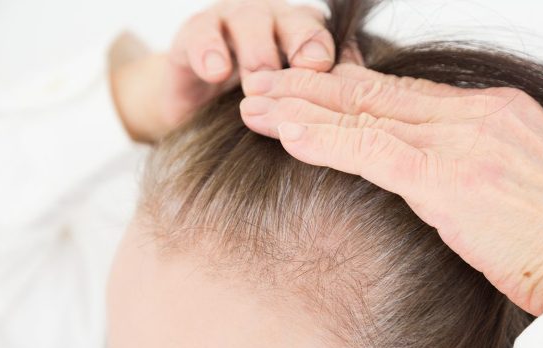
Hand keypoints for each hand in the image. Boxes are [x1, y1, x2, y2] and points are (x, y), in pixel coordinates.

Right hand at [111, 0, 334, 141]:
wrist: (196, 114)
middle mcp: (275, 25)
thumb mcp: (286, 116)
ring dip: (259, 53)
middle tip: (310, 66)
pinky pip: (203, 34)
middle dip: (305, 42)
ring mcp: (234, 24)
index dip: (334, 55)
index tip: (336, 76)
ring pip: (252, 21)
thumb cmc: (254, 114)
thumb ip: (313, 112)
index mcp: (305, 42)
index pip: (328, 41)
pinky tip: (216, 72)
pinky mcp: (195, 34)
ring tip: (256, 85)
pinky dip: (210, 51)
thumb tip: (347, 130)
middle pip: (297, 22)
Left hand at [240, 64, 542, 314]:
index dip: (341, 88)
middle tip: (259, 83)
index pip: (396, 92)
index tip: (300, 88)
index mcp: (487, 111)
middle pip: (370, 93)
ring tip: (252, 105)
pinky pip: (372, 151)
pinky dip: (324, 141)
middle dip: (306, 88)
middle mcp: (472, 115)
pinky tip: (284, 134)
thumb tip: (427, 171)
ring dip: (299, 109)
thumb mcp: (513, 180)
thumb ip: (467, 163)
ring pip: (362, 115)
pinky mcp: (450, 179)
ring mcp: (461, 142)